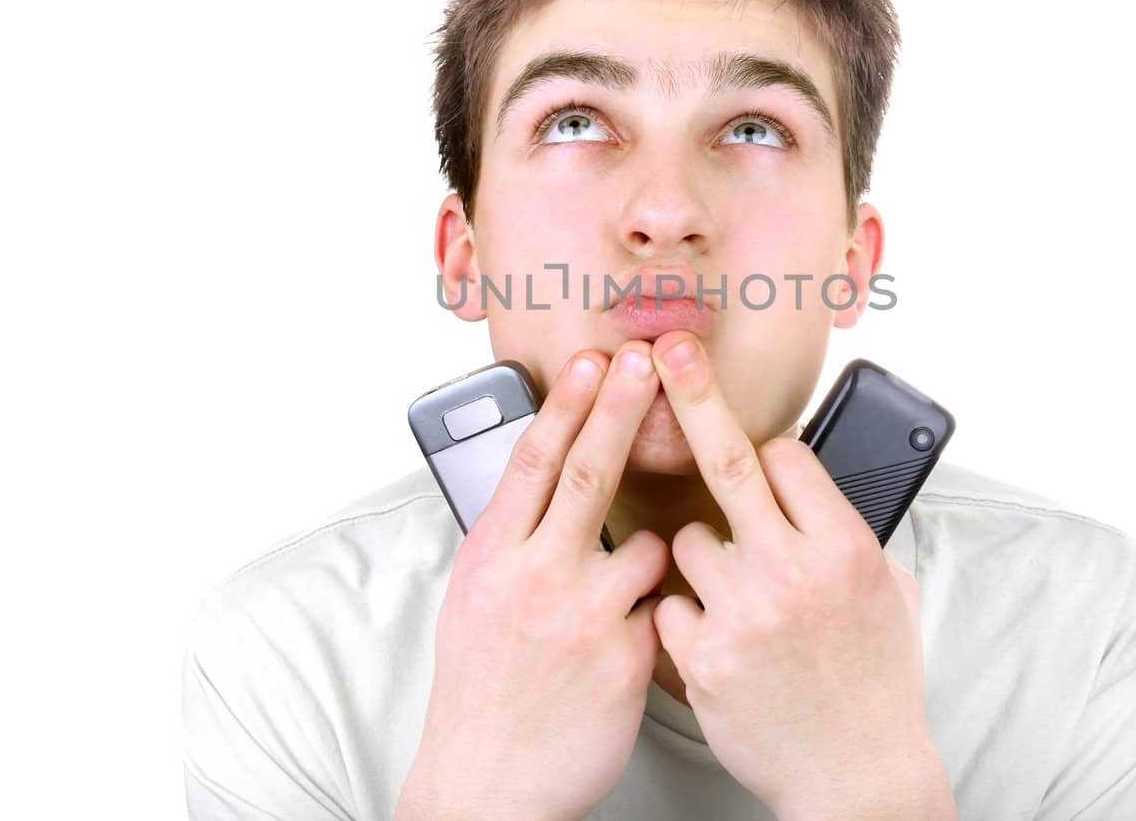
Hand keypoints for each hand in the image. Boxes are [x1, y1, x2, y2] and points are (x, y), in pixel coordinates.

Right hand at [399, 343, 671, 820]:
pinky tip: (623, 651)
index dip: (566, 405)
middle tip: (644, 358)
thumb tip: (547, 490)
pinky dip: (652, 617)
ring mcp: (582, 614)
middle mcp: (533, 576)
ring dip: (649, 558)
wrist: (490, 783)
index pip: (532, 462)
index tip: (591, 360)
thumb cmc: (482, 692)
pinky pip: (660, 607)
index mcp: (491, 558)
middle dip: (619, 407)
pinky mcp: (626, 654)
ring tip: (614, 603)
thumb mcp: (475, 603)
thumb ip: (513, 546)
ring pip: (645, 545)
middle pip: (588, 472)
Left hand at [647, 331, 956, 820]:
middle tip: (667, 348)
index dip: (767, 454)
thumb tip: (810, 484)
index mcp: (846, 547)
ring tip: (738, 601)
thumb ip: (845, 533)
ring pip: (686, 540)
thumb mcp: (888, 594)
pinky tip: (718, 639)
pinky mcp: (701, 656)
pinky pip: (667, 601)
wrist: (856, 777)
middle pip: (726, 459)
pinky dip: (684, 614)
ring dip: (702, 558)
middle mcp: (793, 571)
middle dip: (694, 394)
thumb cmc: (877, 684)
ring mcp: (742, 613)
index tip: (759, 457)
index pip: (786, 456)